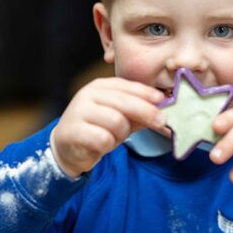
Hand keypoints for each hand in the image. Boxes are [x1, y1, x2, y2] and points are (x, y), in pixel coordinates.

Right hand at [50, 78, 164, 177]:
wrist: (68, 146)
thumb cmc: (98, 129)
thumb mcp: (121, 117)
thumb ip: (140, 112)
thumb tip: (164, 111)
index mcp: (99, 87)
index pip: (127, 85)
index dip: (146, 93)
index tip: (162, 100)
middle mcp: (87, 95)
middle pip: (125, 102)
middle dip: (146, 112)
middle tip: (161, 122)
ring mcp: (78, 112)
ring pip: (117, 122)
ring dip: (122, 134)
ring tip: (114, 138)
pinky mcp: (73, 131)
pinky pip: (104, 138)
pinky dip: (109, 144)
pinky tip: (102, 145)